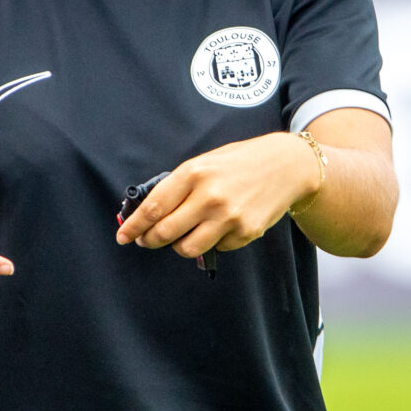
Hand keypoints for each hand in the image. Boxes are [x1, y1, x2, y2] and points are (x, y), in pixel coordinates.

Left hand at [116, 132, 320, 259]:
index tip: (124, 235)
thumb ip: (179, 186)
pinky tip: (219, 227)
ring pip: (187, 248)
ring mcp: (229, 217)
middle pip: (165, 232)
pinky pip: (217, 248)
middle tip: (147, 241)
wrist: (287, 165)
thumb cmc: (240, 162)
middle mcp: (209, 196)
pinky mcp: (245, 232)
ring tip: (183, 235)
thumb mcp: (205, 162)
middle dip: (150, 240)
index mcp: (194, 173)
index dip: (134, 226)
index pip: (153, 208)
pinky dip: (212, 242)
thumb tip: (148, 213)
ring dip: (179, 246)